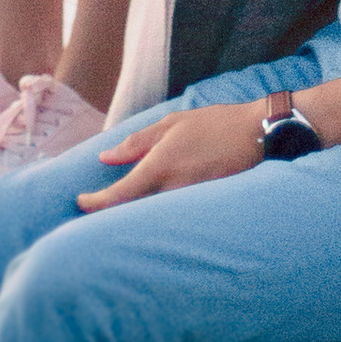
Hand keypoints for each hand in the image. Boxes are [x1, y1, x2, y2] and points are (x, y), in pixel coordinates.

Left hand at [76, 100, 264, 207]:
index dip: (95, 203)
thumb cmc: (215, 125)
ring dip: (135, 216)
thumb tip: (105, 158)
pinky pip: (174, 216)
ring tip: (119, 213)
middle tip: (94, 209)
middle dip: (111, 214)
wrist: (259, 136)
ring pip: (153, 216)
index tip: (80, 202)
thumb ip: (137, 143)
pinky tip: (153, 212)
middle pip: (133, 212)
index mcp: (160, 167)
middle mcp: (173, 189)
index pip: (119, 195)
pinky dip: (158, 216)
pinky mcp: (204, 208)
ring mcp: (190, 202)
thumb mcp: (172, 124)